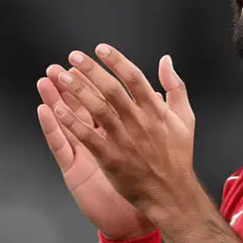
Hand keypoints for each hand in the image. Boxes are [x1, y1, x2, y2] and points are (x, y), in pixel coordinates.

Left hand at [47, 44, 197, 220]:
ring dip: (77, 91)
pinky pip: (88, 137)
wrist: (171, 193)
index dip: (116, 61)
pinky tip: (57, 110)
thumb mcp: (185, 118)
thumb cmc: (177, 156)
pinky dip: (72, 123)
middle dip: (91, 70)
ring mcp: (124, 140)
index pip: (134, 78)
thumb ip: (175, 87)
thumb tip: (166, 60)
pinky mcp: (110, 158)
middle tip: (74, 56)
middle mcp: (139, 122)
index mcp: (155, 110)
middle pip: (111, 90)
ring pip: (97, 109)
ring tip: (60, 76)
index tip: (100, 48)